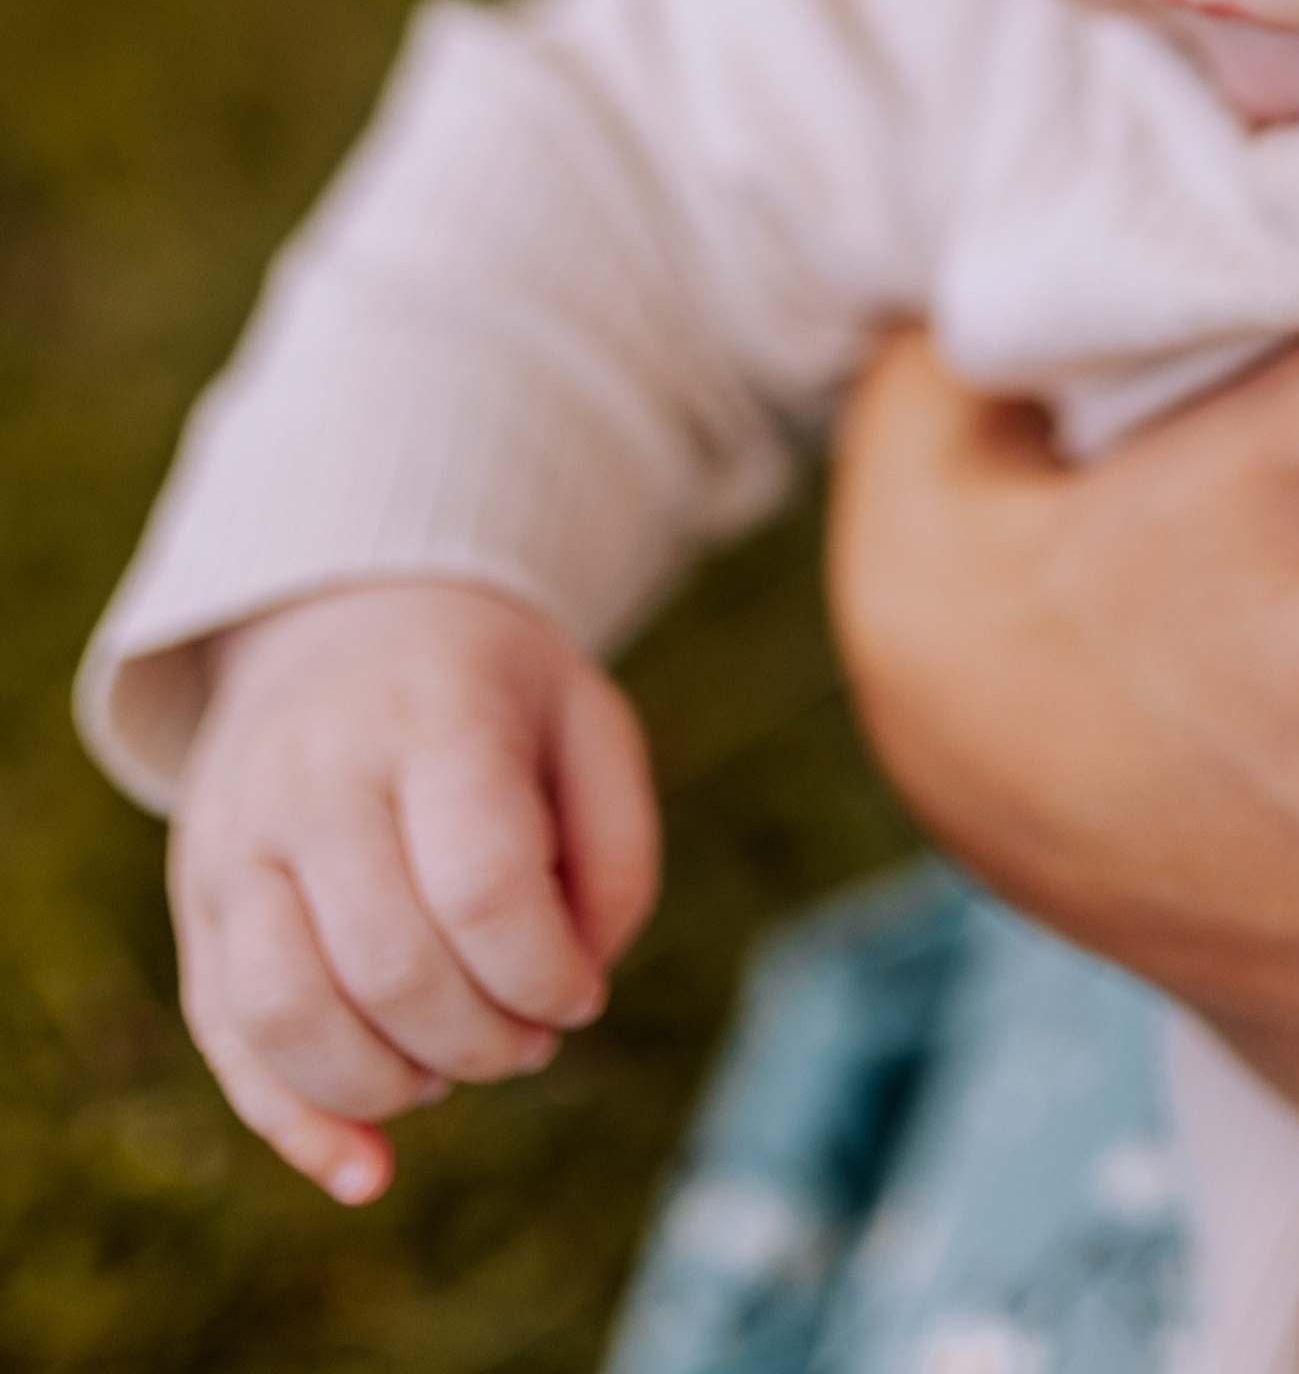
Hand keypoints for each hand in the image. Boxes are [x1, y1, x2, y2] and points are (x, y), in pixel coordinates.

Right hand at [169, 580, 659, 1202]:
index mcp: (431, 716)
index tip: (581, 992)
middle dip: (484, 1041)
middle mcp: (315, 773)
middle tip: (529, 1035)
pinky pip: (223, 1035)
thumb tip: (576, 993)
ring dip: (391, 1085)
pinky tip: (368, 1171)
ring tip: (453, 1064)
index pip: (481, 886)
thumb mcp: (590, 724)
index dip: (544, 974)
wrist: (346, 613)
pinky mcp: (193, 894)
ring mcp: (235, 835)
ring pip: (289, 1013)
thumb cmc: (493, 693)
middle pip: (392, 965)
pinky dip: (293, 1123)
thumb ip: (618, 854)